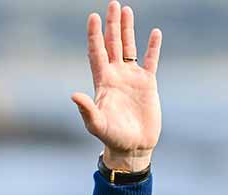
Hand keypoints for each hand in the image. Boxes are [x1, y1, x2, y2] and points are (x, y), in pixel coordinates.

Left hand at [70, 1, 161, 170]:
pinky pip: (151, 60)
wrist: (132, 147)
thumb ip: (86, 110)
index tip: (92, 17)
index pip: (96, 53)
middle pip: (112, 44)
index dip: (94, 35)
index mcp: (102, 82)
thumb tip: (74, 95)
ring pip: (129, 47)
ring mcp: (131, 78)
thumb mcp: (96, 125)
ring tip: (126, 10)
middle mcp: (115, 76)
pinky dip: (153, 46)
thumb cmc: (111, 138)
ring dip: (128, 29)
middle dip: (111, 25)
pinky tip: (154, 32)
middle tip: (112, 4)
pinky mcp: (148, 83)